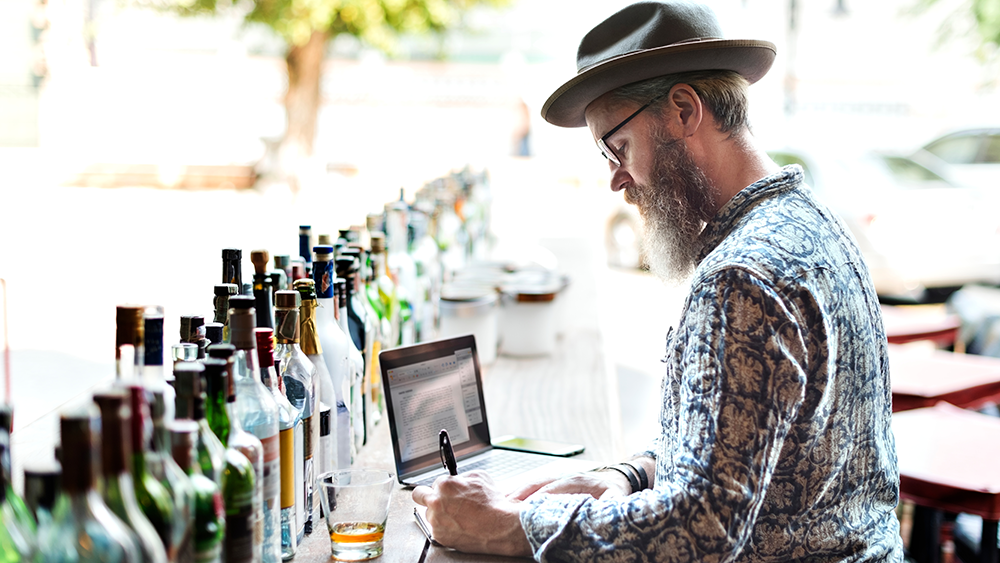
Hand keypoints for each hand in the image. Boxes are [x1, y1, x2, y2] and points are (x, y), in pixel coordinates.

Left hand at [412, 470, 531, 556]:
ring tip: (456, 516)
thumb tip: (456, 480)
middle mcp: (436, 502)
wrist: (499, 527)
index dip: (443, 486)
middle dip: (426, 495)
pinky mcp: (439, 536)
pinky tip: (459, 526)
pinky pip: (437, 529)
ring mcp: (436, 521)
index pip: (434, 482)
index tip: (447, 490)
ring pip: (429, 514)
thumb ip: (462, 477)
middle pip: (419, 495)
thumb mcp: (480, 477)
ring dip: (439, 513)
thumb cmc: (492, 503)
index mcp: (444, 485)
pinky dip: (445, 527)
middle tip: (435, 498)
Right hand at [508, 470, 630, 500]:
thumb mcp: (616, 500)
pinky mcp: (554, 483)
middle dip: (520, 494)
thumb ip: (607, 505)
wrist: (616, 480)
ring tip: (501, 502)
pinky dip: (520, 491)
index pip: (554, 488)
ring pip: (533, 483)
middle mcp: (565, 477)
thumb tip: (601, 511)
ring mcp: (558, 478)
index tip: (524, 508)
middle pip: (538, 483)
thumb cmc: (615, 493)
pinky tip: (508, 498)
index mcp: (578, 481)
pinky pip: (534, 485)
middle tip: (504, 506)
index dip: (539, 498)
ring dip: (517, 492)